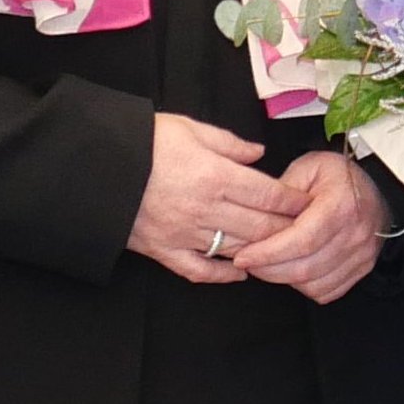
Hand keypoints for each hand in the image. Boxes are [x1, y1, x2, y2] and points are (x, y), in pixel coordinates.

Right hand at [130, 114, 299, 283]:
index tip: (311, 203)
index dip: (294, 201)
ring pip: (237, 249)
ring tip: (283, 248)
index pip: (268, 194)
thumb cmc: (141, 141)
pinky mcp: (163, 251)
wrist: (91, 167)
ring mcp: (184, 234)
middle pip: (260, 226)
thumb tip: (260, 153)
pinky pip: (200, 270)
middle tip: (308, 228)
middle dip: (288, 228)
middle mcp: (205, 209)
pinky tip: (242, 272)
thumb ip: (229, 143)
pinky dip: (223, 275)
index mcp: (215, 175)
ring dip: (263, 250)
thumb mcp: (189, 128)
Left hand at [229, 150, 387, 302]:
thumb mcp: (308, 167)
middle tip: (248, 261)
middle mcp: (356, 234)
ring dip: (284, 279)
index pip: (301, 240)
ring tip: (270, 263)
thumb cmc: (339, 177)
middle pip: (304, 268)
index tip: (243, 256)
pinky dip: (305, 287)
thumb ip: (281, 192)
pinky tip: (295, 268)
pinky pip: (326, 292)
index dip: (267, 252)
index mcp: (341, 205)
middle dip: (268, 270)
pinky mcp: (362, 269)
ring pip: (313, 285)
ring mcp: (362, 255)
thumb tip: (253, 218)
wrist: (376, 187)